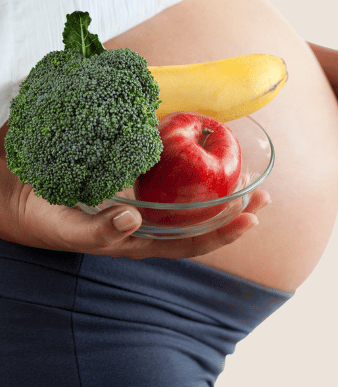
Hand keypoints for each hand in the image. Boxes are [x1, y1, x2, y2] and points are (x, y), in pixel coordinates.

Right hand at [2, 161, 265, 257]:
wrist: (13, 191)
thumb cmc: (40, 217)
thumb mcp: (67, 232)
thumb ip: (99, 232)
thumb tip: (134, 222)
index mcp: (136, 239)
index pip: (188, 243)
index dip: (221, 235)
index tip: (252, 219)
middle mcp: (146, 218)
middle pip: (197, 219)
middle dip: (232, 208)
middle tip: (264, 192)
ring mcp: (141, 195)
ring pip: (187, 192)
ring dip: (217, 181)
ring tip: (244, 168)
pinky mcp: (131, 173)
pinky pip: (164, 167)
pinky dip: (185, 157)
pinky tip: (200, 143)